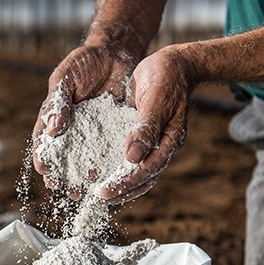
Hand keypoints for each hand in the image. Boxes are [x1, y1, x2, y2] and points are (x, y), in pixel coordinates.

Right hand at [32, 45, 137, 197]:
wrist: (115, 54)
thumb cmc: (84, 62)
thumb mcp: (65, 76)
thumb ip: (58, 101)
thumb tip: (53, 130)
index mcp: (53, 119)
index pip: (43, 144)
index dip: (43, 158)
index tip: (45, 170)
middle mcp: (70, 132)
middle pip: (62, 161)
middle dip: (62, 178)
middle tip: (65, 190)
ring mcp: (90, 136)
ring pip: (84, 163)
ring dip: (82, 180)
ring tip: (84, 193)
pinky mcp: (111, 135)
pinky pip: (108, 155)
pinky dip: (107, 169)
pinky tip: (108, 179)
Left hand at [96, 46, 194, 204]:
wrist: (171, 63)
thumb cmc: (166, 76)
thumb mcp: (155, 100)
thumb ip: (145, 128)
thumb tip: (132, 158)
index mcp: (169, 141)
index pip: (146, 171)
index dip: (123, 184)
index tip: (102, 193)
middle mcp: (160, 147)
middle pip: (140, 180)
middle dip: (118, 192)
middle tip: (93, 200)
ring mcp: (150, 144)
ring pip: (133, 172)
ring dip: (115, 185)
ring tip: (92, 194)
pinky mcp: (138, 137)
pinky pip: (125, 158)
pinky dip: (111, 167)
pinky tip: (94, 172)